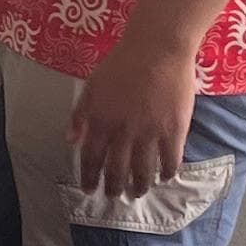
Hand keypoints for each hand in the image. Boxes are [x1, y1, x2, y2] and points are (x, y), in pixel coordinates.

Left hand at [71, 28, 196, 201]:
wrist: (157, 49)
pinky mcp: (174, 130)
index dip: (89, 176)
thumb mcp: (91, 87)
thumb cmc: (122, 64)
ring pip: (143, 169)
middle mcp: (123, 132)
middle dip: (113, 187)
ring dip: (139, 185)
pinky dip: (167, 172)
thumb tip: (71, 141)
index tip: (89, 190)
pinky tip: (165, 177)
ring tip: (137, 192)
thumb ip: (79, 115)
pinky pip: (171, 159)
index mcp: (100, 121)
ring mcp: (150, 133)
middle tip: (114, 196)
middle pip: (116, 169)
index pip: (91, 158)